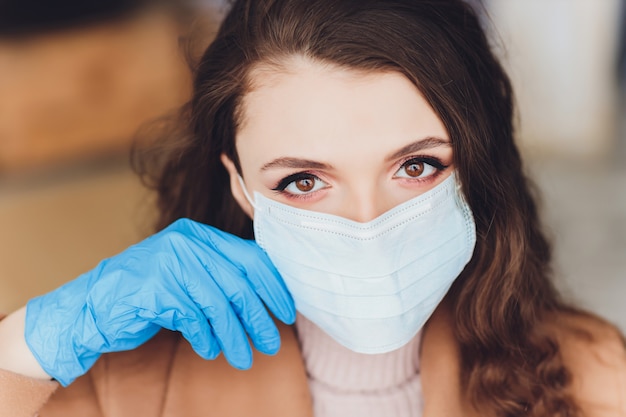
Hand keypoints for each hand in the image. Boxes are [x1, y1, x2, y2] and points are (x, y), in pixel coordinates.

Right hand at [24, 218, 294, 385]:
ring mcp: (168, 264)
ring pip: (218, 305)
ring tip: (244, 358)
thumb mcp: (187, 271)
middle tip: (271, 343)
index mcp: (197, 234)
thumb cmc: (149, 291)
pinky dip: (205, 339)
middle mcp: (185, 243)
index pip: (249, 256)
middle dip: (259, 317)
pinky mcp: (154, 290)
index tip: (287, 311)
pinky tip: (209, 350)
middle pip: (238, 282)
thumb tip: (267, 296)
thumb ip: (219, 272)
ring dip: (235, 336)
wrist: (92, 305)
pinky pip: (193, 319)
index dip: (273, 285)